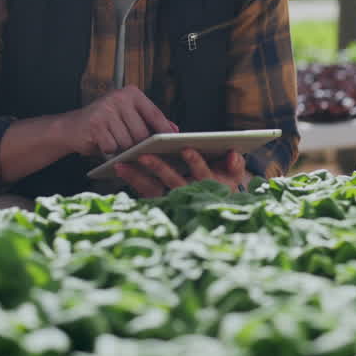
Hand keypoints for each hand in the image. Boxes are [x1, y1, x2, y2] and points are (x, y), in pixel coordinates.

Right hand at [59, 85, 176, 160]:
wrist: (72, 127)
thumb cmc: (105, 124)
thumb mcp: (129, 117)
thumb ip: (151, 121)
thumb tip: (174, 129)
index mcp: (131, 93)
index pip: (155, 114)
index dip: (164, 130)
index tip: (173, 142)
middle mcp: (119, 97)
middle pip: (141, 132)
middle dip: (138, 145)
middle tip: (132, 148)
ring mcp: (106, 109)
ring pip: (127, 142)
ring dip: (122, 149)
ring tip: (114, 143)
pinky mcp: (95, 124)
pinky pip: (112, 147)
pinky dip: (109, 151)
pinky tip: (103, 143)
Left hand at [115, 148, 248, 197]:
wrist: (214, 207)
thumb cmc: (223, 181)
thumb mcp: (233, 174)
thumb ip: (235, 163)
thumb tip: (232, 153)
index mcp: (209, 184)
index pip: (201, 173)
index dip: (194, 161)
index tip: (185, 148)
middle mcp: (190, 194)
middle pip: (172, 181)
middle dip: (158, 168)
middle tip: (143, 154)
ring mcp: (173, 200)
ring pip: (154, 189)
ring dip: (137, 177)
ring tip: (121, 163)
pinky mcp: (159, 202)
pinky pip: (143, 192)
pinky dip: (131, 180)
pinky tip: (120, 168)